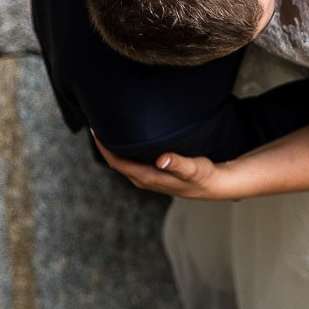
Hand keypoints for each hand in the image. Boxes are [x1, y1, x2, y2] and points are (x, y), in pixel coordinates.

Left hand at [95, 138, 241, 199]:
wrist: (212, 185)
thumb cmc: (202, 176)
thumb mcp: (193, 168)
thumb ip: (178, 163)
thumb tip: (162, 158)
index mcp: (147, 177)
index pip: (117, 163)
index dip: (104, 148)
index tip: (96, 131)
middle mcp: (143, 178)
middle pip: (116, 162)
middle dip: (105, 145)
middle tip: (98, 123)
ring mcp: (146, 177)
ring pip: (122, 162)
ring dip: (114, 148)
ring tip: (107, 128)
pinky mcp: (151, 173)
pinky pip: (130, 161)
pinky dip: (124, 150)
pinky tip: (125, 139)